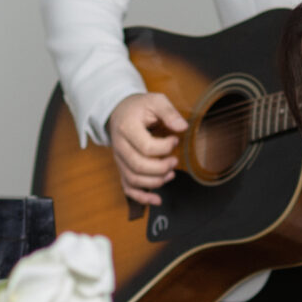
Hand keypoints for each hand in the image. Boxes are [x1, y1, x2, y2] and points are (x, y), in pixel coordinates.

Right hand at [109, 90, 187, 204]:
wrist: (119, 111)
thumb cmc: (139, 107)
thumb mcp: (155, 100)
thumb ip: (169, 112)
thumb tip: (182, 127)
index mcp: (126, 128)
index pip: (146, 147)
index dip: (165, 147)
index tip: (175, 140)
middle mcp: (119, 147)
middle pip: (139, 166)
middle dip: (162, 167)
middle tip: (175, 160)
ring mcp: (119, 160)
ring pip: (134, 180)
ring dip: (156, 181)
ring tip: (171, 174)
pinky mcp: (122, 168)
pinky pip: (128, 188)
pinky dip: (142, 198)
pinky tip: (157, 200)